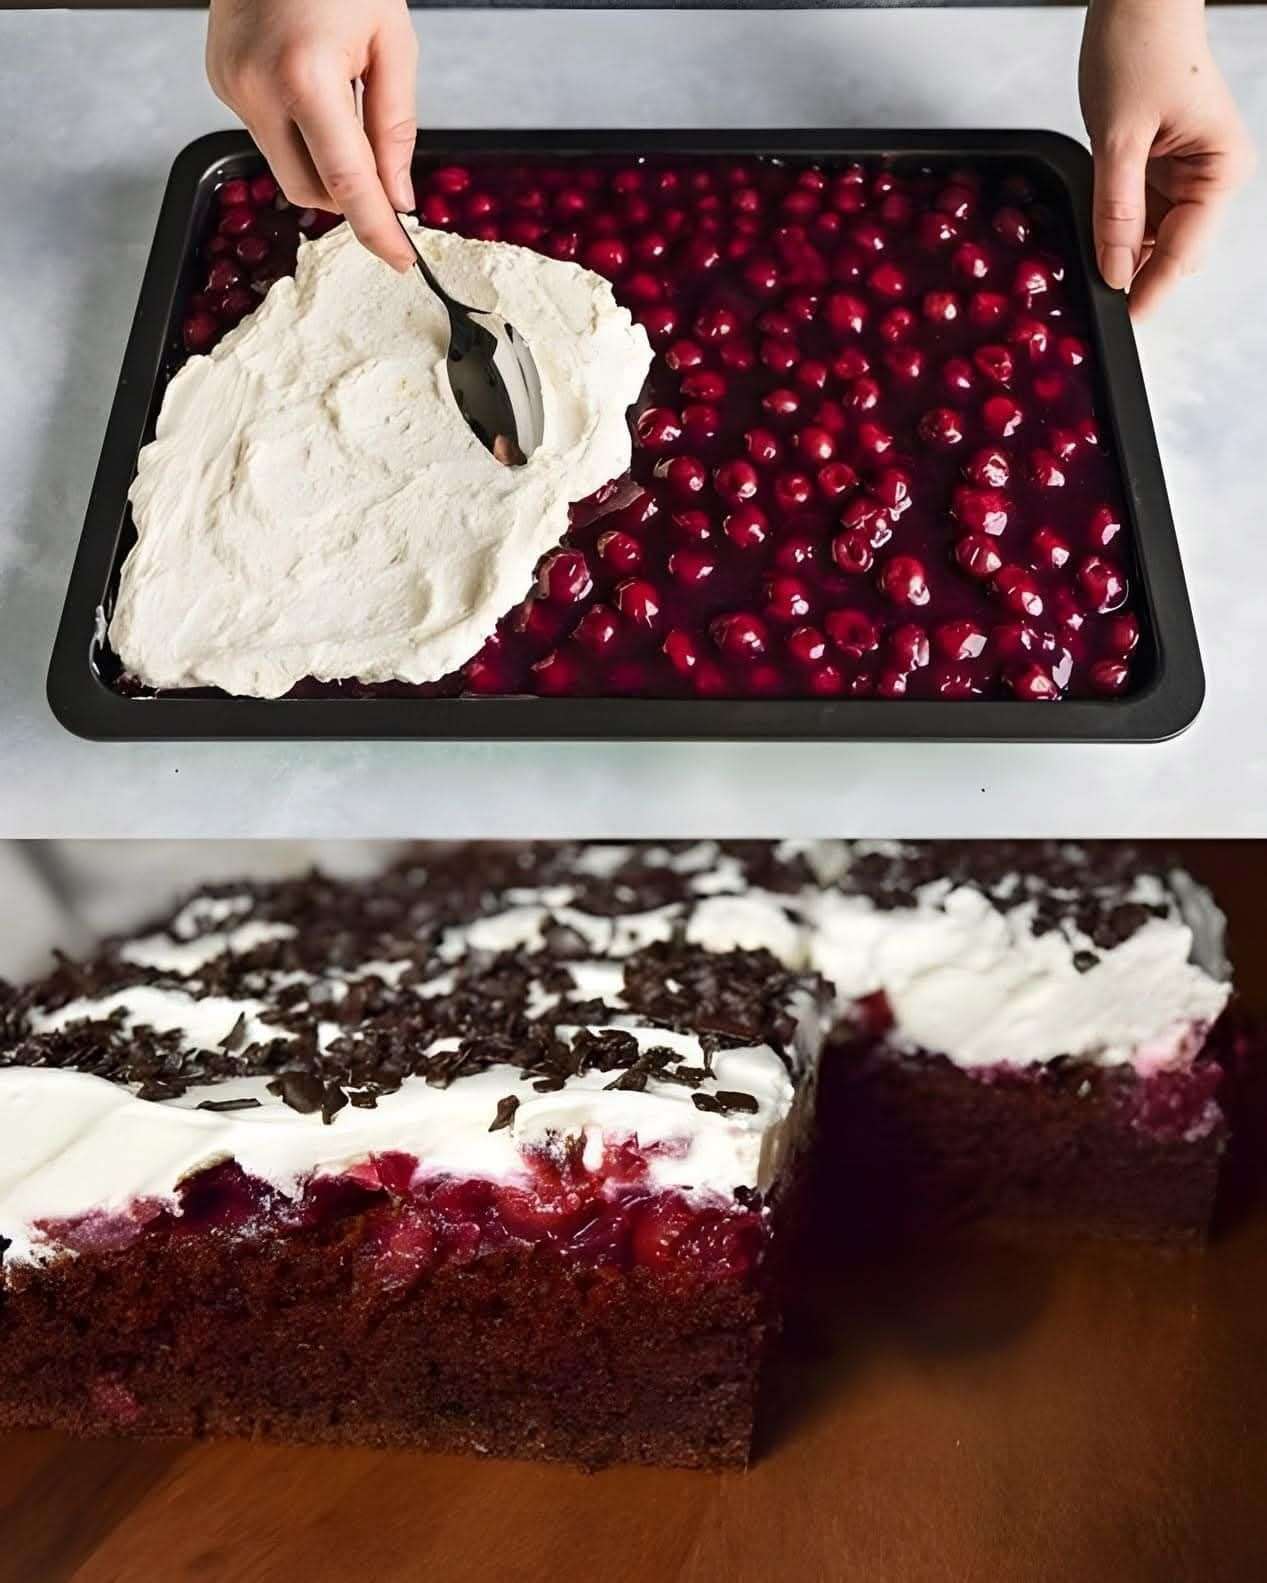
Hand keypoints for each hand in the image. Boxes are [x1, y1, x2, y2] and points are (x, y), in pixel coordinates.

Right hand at [207, 0, 418, 270]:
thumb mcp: (390, 41)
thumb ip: (396, 127)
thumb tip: (398, 197)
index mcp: (305, 76)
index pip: (346, 181)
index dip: (376, 229)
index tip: (400, 260)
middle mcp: (257, 88)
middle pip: (310, 190)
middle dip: (349, 197)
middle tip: (382, 179)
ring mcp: (230, 86)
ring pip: (286, 168)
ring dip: (323, 163)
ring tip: (344, 109)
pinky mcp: (220, 82)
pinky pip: (267, 134)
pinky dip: (298, 132)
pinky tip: (311, 88)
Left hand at [1079, 0, 1253, 317]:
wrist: (1137, 0)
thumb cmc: (1142, 46)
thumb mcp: (1119, 137)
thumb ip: (1114, 209)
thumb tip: (1113, 270)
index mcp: (1220, 170)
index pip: (1185, 252)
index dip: (1151, 288)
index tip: (1122, 321)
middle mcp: (1209, 177)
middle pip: (1170, 253)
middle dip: (1132, 272)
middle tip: (1086, 292)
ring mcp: (1183, 175)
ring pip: (1149, 240)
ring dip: (1118, 248)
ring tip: (1081, 255)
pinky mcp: (1157, 168)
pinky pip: (1134, 215)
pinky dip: (1111, 225)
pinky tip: (1088, 229)